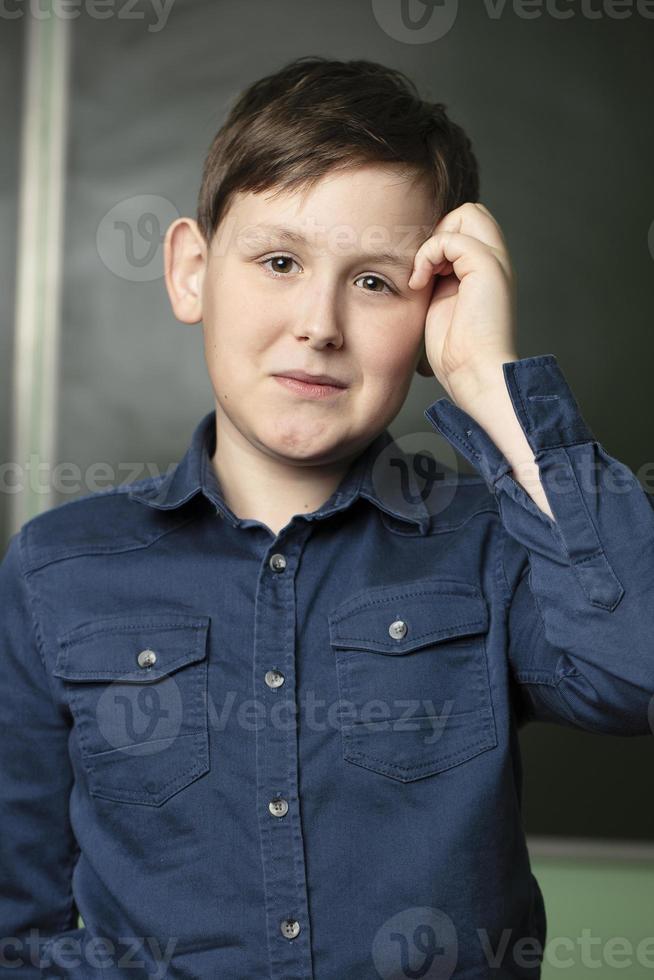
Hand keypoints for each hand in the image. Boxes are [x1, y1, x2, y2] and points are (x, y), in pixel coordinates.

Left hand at [410, 202, 518, 401]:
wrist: (475, 374)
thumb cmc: (456, 353)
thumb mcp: (442, 305)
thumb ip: (438, 279)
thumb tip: (417, 265)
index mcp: (486, 270)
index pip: (466, 226)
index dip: (439, 240)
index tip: (422, 274)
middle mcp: (496, 261)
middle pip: (470, 211)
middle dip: (440, 232)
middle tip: (424, 270)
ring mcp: (495, 261)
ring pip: (466, 214)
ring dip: (435, 241)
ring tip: (424, 276)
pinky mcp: (487, 266)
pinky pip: (451, 238)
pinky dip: (428, 256)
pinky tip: (421, 283)